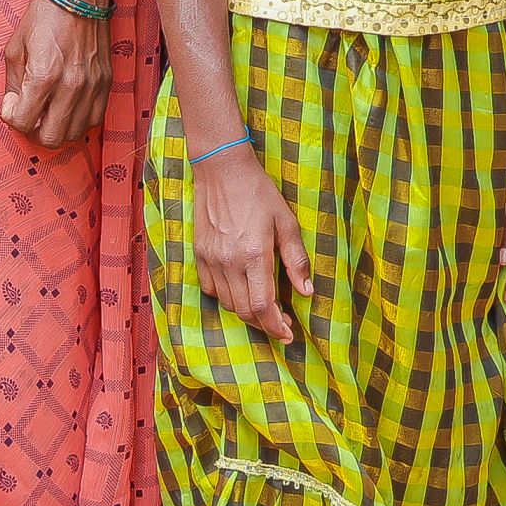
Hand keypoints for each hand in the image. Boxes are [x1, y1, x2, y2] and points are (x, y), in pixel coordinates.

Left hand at [0, 0, 113, 148]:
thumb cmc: (44, 17)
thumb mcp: (15, 47)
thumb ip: (12, 83)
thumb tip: (12, 107)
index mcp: (43, 75)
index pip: (22, 122)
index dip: (11, 116)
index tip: (12, 104)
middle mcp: (70, 86)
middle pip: (50, 138)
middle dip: (33, 130)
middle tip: (29, 114)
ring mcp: (92, 87)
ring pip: (74, 134)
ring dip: (57, 128)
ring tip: (48, 111)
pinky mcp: (106, 83)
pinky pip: (94, 121)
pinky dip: (79, 121)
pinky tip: (68, 106)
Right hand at [190, 140, 314, 341]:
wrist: (223, 171)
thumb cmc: (259, 193)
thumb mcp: (287, 222)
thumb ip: (296, 260)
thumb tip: (306, 292)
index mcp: (255, 255)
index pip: (263, 307)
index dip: (276, 327)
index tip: (288, 334)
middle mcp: (230, 262)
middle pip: (245, 312)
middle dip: (264, 324)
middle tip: (281, 325)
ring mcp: (211, 259)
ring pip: (228, 303)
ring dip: (247, 312)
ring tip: (263, 307)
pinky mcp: (199, 254)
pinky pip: (211, 289)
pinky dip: (226, 297)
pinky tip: (239, 290)